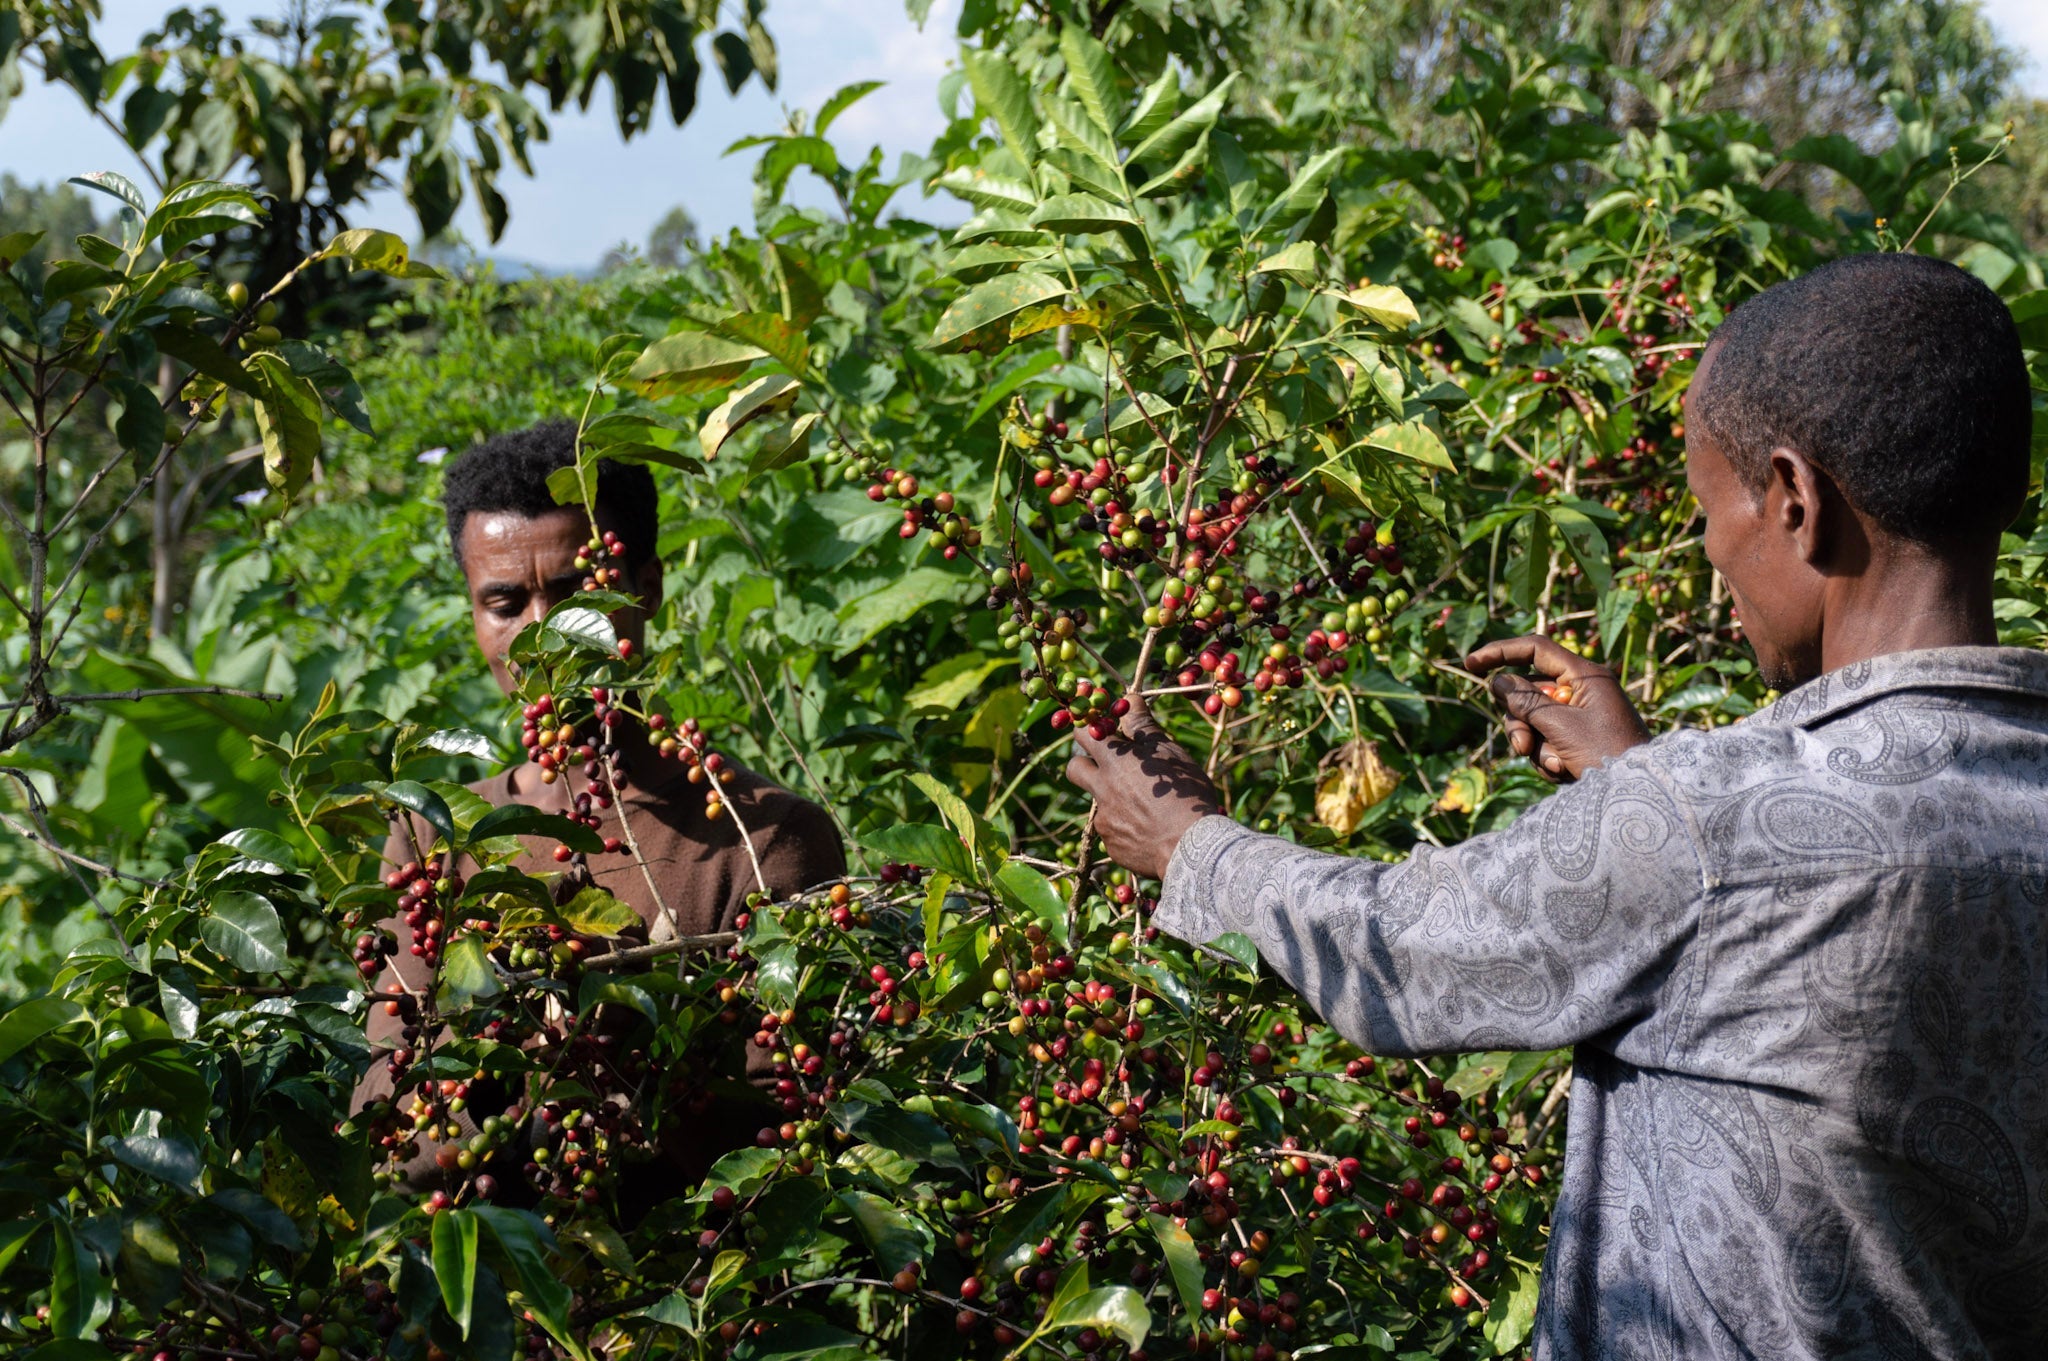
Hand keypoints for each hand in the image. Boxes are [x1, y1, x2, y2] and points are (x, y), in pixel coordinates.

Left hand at [1065, 694, 1220, 879]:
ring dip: (1111, 796)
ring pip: (1097, 801)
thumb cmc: (1185, 794)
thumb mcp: (1169, 754)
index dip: (1089, 727)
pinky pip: (1111, 830)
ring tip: (1141, 802)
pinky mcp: (1111, 845)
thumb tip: (1129, 699)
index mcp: (1115, 762)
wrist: (1190, 849)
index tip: (1100, 727)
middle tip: (1108, 764)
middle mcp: (1102, 789)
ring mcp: (1104, 820)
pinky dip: (1125, 826)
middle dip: (1084, 761)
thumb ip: (1144, 727)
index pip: (1084, 733)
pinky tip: (1149, 829)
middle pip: (1074, 767)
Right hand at [1465, 634, 1649, 781]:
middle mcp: (1582, 691)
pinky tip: (1564, 773)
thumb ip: (1526, 702)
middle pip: (1529, 692)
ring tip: (1554, 766)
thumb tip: (1498, 681)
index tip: (1471, 664)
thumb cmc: (1607, 755)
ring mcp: (1580, 716)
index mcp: (1585, 676)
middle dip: (1520, 722)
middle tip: (1521, 747)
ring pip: (1533, 720)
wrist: (1639, 795)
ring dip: (1535, 746)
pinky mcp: (1577, 738)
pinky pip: (1545, 740)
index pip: (1536, 650)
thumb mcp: (1561, 727)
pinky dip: (1547, 757)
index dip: (1501, 652)